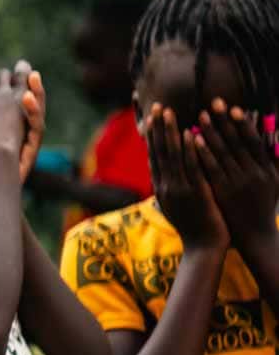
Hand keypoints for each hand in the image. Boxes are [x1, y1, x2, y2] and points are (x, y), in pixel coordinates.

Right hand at [150, 105, 226, 249]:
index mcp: (161, 188)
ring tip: (168, 112)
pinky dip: (188, 150)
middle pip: (158, 151)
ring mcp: (179, 189)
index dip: (151, 135)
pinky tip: (188, 134)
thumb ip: (172, 189)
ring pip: (171, 156)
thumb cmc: (194, 228)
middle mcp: (166, 186)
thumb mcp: (178, 207)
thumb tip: (167, 176)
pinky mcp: (194, 193)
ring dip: (169, 132)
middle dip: (157, 127)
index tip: (150, 117)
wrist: (203, 248)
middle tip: (156, 106)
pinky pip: (190, 167)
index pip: (153, 155)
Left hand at [195, 102, 278, 243]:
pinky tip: (192, 140)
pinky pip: (210, 168)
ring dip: (211, 133)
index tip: (234, 107)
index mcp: (267, 169)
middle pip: (237, 143)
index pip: (254, 142)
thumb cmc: (263, 205)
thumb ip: (273, 157)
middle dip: (225, 122)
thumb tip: (273, 132)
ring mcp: (237, 183)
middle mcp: (254, 174)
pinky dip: (202, 153)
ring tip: (201, 115)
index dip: (243, 124)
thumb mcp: (274, 181)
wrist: (255, 235)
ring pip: (222, 153)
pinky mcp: (222, 192)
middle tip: (214, 102)